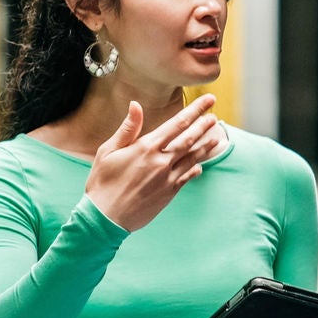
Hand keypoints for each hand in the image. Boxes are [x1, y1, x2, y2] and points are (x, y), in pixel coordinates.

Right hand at [83, 95, 226, 231]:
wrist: (105, 217)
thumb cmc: (102, 182)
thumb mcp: (108, 151)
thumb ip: (127, 128)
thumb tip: (135, 105)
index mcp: (146, 147)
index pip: (177, 123)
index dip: (196, 110)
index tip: (208, 100)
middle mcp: (161, 161)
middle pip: (189, 138)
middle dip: (204, 124)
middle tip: (214, 114)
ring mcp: (167, 178)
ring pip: (193, 157)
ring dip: (205, 145)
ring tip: (215, 135)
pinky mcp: (169, 193)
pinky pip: (187, 177)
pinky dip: (196, 168)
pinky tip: (201, 164)